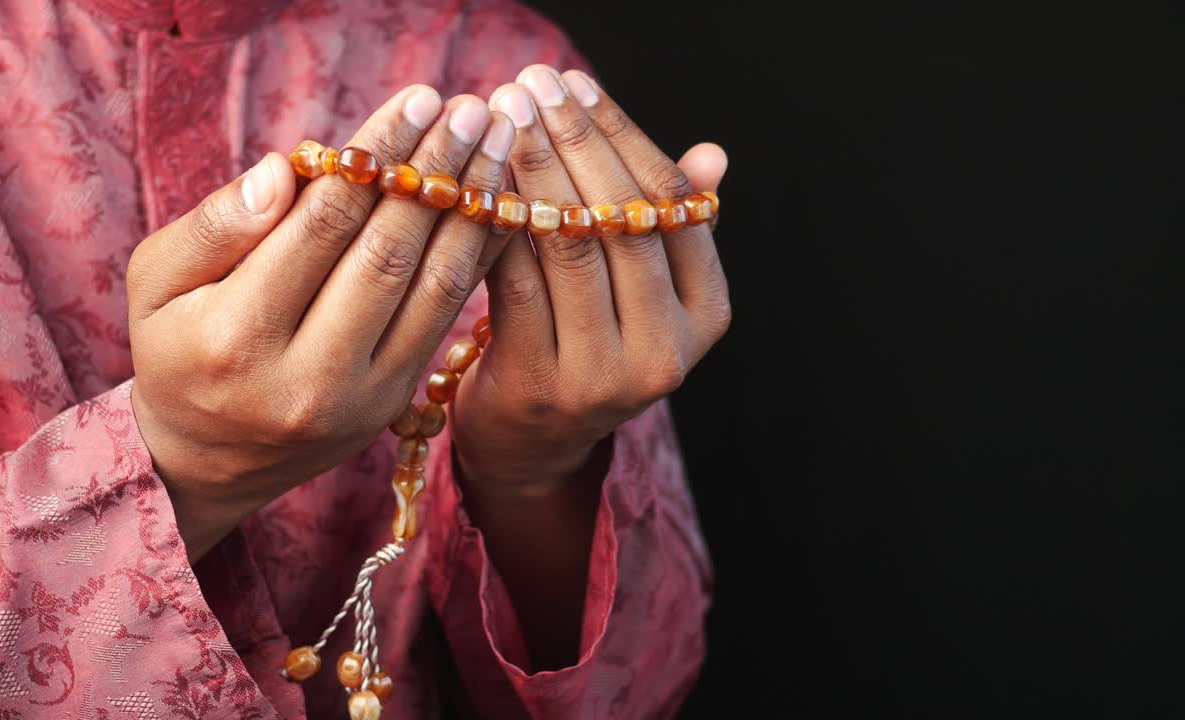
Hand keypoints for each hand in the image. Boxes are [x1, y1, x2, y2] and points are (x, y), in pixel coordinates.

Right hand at [126, 86, 515, 560]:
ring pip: (431, 288)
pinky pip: (446, 317)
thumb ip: (213, 225)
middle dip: (437, 172)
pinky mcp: (394, 403)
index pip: (322, 225)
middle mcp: (305, 376)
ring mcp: (360, 397)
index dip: (377, 156)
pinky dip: (478, 256)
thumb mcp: (158, 283)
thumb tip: (281, 170)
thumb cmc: (178, 349)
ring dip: (473, 208)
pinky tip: (498, 204)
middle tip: (471, 109)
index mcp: (236, 337)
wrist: (207, 459)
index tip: (416, 100)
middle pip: (387, 253)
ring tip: (497, 142)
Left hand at [452, 65, 730, 496]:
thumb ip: (668, 225)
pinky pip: (512, 280)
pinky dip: (493, 222)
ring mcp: (605, 375)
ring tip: (498, 112)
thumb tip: (712, 156)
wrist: (534, 443)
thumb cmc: (587, 340)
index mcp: (706, 314)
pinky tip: (473, 175)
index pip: (671, 203)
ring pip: (565, 244)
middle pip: (619, 219)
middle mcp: (667, 350)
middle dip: (571, 139)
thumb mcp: (643, 292)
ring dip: (527, 167)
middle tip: (530, 82)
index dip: (622, 134)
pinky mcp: (540, 384)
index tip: (578, 84)